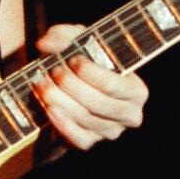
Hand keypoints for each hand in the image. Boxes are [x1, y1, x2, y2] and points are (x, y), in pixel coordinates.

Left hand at [33, 22, 148, 150]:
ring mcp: (111, 132)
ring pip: (85, 119)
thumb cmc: (80, 62)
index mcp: (136, 90)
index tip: (72, 60)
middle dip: (72, 86)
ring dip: (61, 101)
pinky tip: (49, 109)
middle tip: (53, 72)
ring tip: (43, 86)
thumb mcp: (77, 42)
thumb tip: (44, 44)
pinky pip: (78, 138)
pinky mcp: (91, 143)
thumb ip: (63, 35)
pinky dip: (62, 124)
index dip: (91, 73)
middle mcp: (129, 114)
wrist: (69, 90)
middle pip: (98, 103)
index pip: (114, 85)